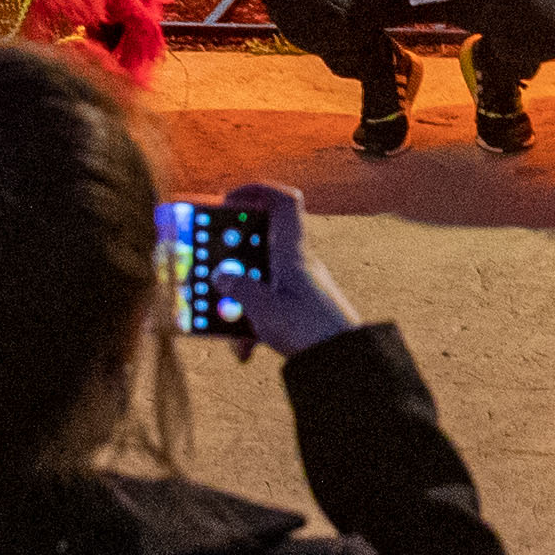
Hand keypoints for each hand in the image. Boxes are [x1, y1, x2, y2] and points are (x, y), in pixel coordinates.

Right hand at [216, 179, 363, 357]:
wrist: (345, 363)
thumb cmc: (311, 331)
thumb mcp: (264, 309)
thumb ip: (239, 289)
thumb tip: (221, 276)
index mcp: (292, 252)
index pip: (283, 201)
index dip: (256, 191)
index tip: (227, 200)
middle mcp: (297, 264)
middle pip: (260, 243)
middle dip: (232, 258)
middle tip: (210, 271)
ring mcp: (299, 287)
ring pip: (260, 280)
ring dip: (239, 300)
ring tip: (225, 327)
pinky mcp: (300, 309)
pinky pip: (269, 307)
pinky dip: (252, 323)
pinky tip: (245, 350)